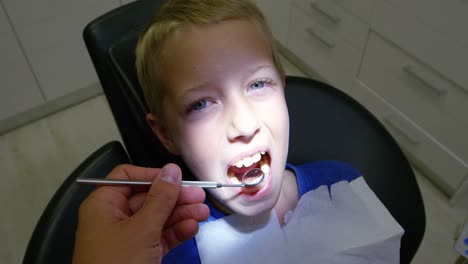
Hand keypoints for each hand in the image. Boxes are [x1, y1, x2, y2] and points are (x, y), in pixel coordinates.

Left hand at [73, 163, 208, 263]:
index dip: (153, 175)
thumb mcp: (142, 228)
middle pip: (148, 198)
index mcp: (103, 204)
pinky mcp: (139, 254)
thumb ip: (161, 198)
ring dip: (181, 214)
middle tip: (200, 196)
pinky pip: (159, 236)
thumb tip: (172, 170)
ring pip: (157, 217)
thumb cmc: (118, 263)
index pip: (127, 177)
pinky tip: (192, 228)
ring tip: (203, 213)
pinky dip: (176, 232)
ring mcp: (127, 237)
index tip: (177, 178)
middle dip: (175, 197)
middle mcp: (113, 217)